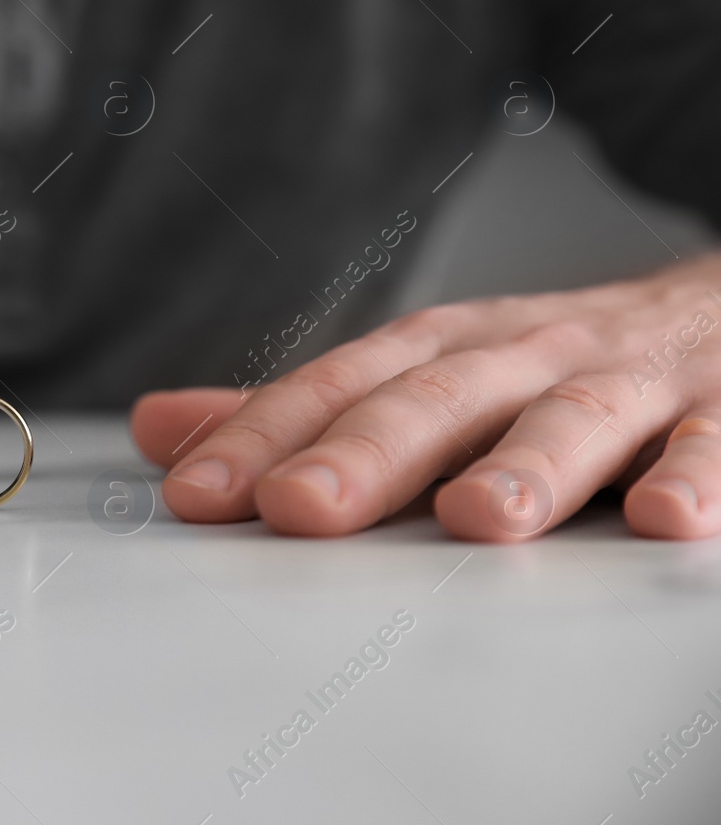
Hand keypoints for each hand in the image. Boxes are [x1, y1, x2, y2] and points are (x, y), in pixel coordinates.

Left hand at [131, 255, 720, 540]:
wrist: (716, 305)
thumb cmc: (550, 361)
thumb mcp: (423, 374)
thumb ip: (299, 413)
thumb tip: (158, 431)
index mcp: (441, 350)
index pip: (335, 389)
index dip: (262, 437)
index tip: (195, 495)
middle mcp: (521, 355)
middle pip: (435, 400)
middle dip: (366, 453)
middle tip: (300, 507)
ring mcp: (624, 380)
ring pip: (571, 418)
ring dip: (525, 466)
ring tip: (476, 519)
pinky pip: (713, 440)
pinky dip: (697, 473)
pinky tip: (668, 519)